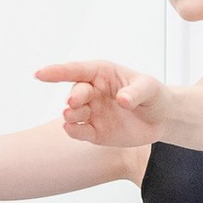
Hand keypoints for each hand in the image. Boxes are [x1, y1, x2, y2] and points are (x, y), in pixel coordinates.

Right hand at [37, 57, 169, 145]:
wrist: (162, 118)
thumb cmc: (153, 95)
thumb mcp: (149, 89)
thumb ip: (136, 93)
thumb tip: (122, 100)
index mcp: (102, 73)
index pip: (76, 70)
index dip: (57, 72)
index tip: (39, 74)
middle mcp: (93, 92)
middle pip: (75, 93)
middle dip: (73, 97)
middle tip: (74, 102)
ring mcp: (92, 112)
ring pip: (73, 113)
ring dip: (71, 114)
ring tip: (74, 115)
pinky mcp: (95, 131)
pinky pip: (79, 132)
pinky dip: (73, 132)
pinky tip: (71, 130)